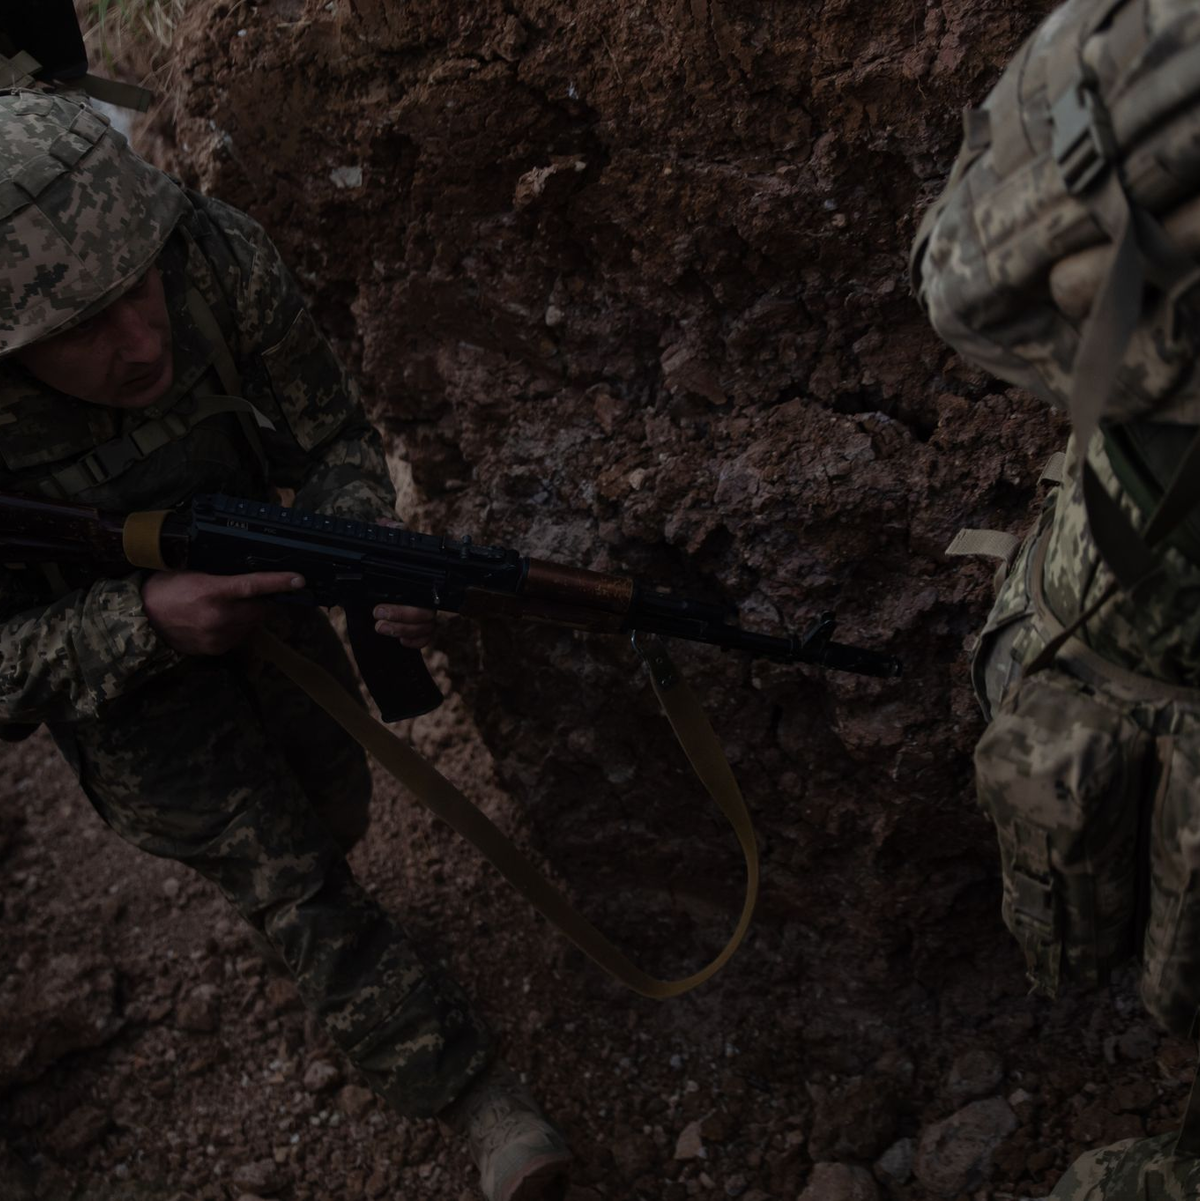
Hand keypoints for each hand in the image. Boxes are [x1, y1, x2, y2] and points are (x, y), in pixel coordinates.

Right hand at [142, 570, 305, 654]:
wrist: (142, 619)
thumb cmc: (166, 588)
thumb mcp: (192, 572)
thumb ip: (221, 574)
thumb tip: (249, 571)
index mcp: (212, 591)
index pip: (252, 585)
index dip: (278, 582)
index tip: (299, 580)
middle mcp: (219, 617)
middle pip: (260, 609)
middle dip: (262, 601)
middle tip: (249, 593)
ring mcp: (218, 636)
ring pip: (252, 624)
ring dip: (250, 615)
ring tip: (228, 607)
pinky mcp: (216, 649)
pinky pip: (240, 636)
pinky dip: (238, 628)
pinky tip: (221, 620)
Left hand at [373, 515, 436, 648]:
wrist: (375, 587)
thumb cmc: (387, 568)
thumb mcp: (386, 551)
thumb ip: (389, 536)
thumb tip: (387, 524)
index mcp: (420, 580)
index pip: (427, 589)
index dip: (409, 602)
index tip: (380, 605)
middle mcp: (426, 598)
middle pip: (426, 614)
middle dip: (400, 616)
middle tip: (376, 613)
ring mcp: (425, 615)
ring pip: (426, 628)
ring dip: (402, 630)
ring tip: (379, 627)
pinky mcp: (421, 628)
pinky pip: (427, 639)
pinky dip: (416, 642)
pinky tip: (401, 642)